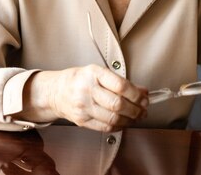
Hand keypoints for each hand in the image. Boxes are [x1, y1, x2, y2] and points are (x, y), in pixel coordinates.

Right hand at [21, 64, 147, 131]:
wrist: (55, 91)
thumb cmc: (79, 80)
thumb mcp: (98, 73)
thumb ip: (120, 82)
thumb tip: (143, 92)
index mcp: (93, 73)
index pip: (120, 86)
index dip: (136, 95)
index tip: (144, 98)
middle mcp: (87, 89)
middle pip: (118, 104)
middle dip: (136, 110)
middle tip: (143, 110)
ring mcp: (83, 106)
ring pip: (113, 118)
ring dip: (130, 120)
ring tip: (136, 117)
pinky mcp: (82, 120)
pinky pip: (105, 127)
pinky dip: (119, 126)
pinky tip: (124, 122)